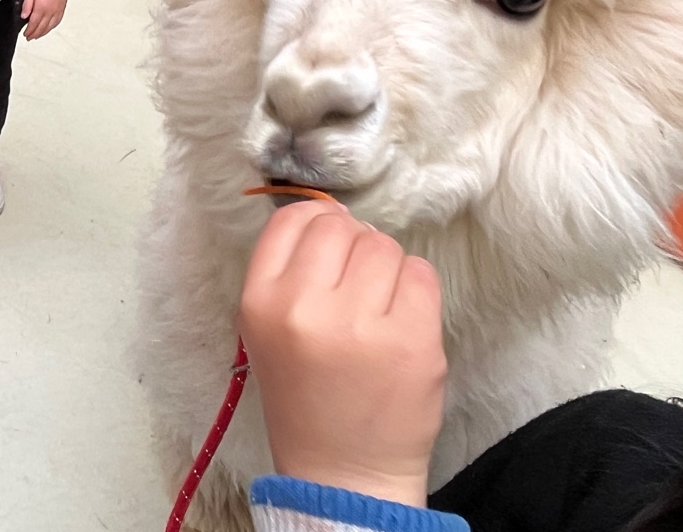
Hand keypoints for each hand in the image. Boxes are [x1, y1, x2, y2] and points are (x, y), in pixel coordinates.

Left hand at [21, 0, 66, 39]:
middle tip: (29, 37)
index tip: (25, 34)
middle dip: (34, 34)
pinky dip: (51, 28)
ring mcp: (56, 12)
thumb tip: (24, 17)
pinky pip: (57, 22)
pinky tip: (49, 29)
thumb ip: (27, 5)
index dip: (29, 31)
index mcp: (41, 9)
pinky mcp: (61, 10)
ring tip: (37, 36)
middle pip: (41, 28)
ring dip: (42, 33)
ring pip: (49, 27)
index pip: (33, 24)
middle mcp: (49, 13)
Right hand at [238, 201, 446, 507]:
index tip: (328, 246)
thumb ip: (289, 272)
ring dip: (386, 267)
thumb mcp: (267, 329)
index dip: (315, 222)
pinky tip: (401, 318)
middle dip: (353, 245)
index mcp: (260, 302)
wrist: (342, 469)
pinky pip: (421, 274)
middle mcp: (305, 307)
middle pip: (341, 226)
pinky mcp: (411, 339)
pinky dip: (415, 287)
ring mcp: (361, 324)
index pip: (292, 221)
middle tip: (355, 283)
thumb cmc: (304, 394)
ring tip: (378, 307)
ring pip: (384, 246)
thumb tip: (334, 214)